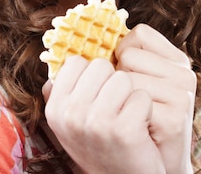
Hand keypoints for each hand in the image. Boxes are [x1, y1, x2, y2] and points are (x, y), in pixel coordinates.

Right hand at [43, 55, 165, 173]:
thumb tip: (58, 55)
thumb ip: (61, 90)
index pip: (75, 62)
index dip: (92, 75)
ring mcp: (96, 122)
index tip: (97, 95)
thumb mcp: (70, 121)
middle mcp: (71, 114)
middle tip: (114, 109)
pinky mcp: (124, 130)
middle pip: (101, 66)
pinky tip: (139, 128)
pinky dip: (145, 110)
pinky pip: (142, 96)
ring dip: (130, 95)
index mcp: (55, 108)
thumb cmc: (99, 145)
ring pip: (123, 78)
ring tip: (126, 117)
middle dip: (112, 82)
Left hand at [115, 24, 196, 173]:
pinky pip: (133, 102)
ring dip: (118, 100)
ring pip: (126, 78)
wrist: (147, 168)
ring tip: (131, 115)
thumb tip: (73, 44)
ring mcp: (182, 93)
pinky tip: (138, 129)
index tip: (125, 75)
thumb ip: (112, 61)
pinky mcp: (177, 115)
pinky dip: (126, 117)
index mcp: (174, 59)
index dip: (122, 54)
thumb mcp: (125, 84)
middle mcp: (183, 72)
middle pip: (128, 55)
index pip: (139, 34)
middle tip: (128, 103)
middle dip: (116, 80)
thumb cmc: (129, 121)